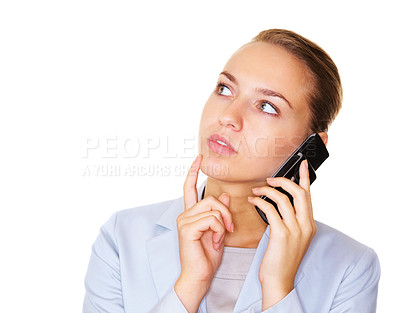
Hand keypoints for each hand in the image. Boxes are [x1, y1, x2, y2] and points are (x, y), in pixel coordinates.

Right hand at [174, 154, 233, 312]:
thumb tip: (224, 195)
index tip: (199, 158)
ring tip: (220, 238)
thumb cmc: (207, 257)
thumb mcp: (218, 231)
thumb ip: (219, 213)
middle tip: (229, 228)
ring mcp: (184, 221)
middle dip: (226, 212)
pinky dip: (219, 231)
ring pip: (213, 208)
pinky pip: (212, 219)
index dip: (193, 171)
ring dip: (223, 224)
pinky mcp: (187, 228)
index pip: (189, 187)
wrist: (199, 276)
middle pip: (210, 198)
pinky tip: (215, 243)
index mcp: (191, 214)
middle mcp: (185, 215)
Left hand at [247, 159, 316, 309]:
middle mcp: (306, 226)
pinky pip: (270, 210)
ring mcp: (296, 230)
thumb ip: (290, 219)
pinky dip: (259, 202)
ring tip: (255, 190)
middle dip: (283, 181)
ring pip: (284, 199)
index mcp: (309, 225)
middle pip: (299, 192)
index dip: (305, 177)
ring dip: (266, 191)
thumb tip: (279, 202)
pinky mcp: (282, 234)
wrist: (278, 279)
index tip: (302, 163)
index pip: (309, 195)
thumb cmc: (281, 258)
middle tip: (270, 179)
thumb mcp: (292, 237)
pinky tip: (252, 202)